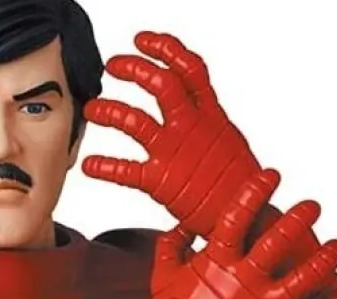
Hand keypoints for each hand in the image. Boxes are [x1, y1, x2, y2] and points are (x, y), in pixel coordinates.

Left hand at [83, 30, 259, 238]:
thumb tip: (196, 110)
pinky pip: (127, 170)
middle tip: (112, 66)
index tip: (141, 41)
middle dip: (134, 70)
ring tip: (91, 109)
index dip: (165, 50)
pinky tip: (89, 165)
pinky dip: (105, 166)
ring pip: (136, 120)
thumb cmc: (239, 186)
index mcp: (211, 116)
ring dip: (110, 111)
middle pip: (161, 85)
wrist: (247, 219)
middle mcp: (192, 128)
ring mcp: (175, 153)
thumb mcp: (228, 142)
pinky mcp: (161, 182)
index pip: (188, 70)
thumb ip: (206, 123)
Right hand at [151, 170, 336, 298]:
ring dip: (325, 259)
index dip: (256, 191)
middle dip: (299, 217)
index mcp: (217, 261)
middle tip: (313, 205)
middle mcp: (244, 280)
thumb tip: (184, 224)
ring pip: (305, 277)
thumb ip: (172, 245)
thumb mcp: (162, 279)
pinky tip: (336, 297)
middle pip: (279, 238)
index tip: (272, 175)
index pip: (239, 215)